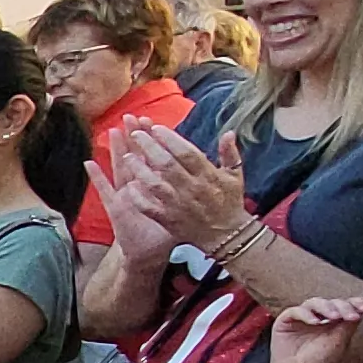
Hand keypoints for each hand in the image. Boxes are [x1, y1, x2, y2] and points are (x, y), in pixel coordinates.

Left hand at [114, 121, 249, 252]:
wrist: (226, 235)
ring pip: (155, 185)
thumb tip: (228, 132)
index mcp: (208, 176)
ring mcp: (178, 206)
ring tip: (127, 156)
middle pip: (167, 165)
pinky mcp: (169, 220)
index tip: (155, 128)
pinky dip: (138, 197)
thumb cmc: (229, 202)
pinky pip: (150, 208)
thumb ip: (230, 153)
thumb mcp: (235, 176)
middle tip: (135, 134)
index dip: (170, 139)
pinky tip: (129, 186)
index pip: (186, 153)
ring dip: (139, 170)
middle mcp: (191, 189)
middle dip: (149, 147)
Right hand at [263, 296, 362, 362]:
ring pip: (315, 302)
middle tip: (351, 315)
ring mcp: (303, 318)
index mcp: (333, 322)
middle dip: (344, 307)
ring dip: (327, 307)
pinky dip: (306, 314)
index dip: (356, 303)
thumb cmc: (318, 362)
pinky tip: (314, 322)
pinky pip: (296, 310)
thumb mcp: (339, 342)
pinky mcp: (286, 321)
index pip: (345, 306)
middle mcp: (319, 317)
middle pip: (332, 302)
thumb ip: (349, 324)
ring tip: (334, 317)